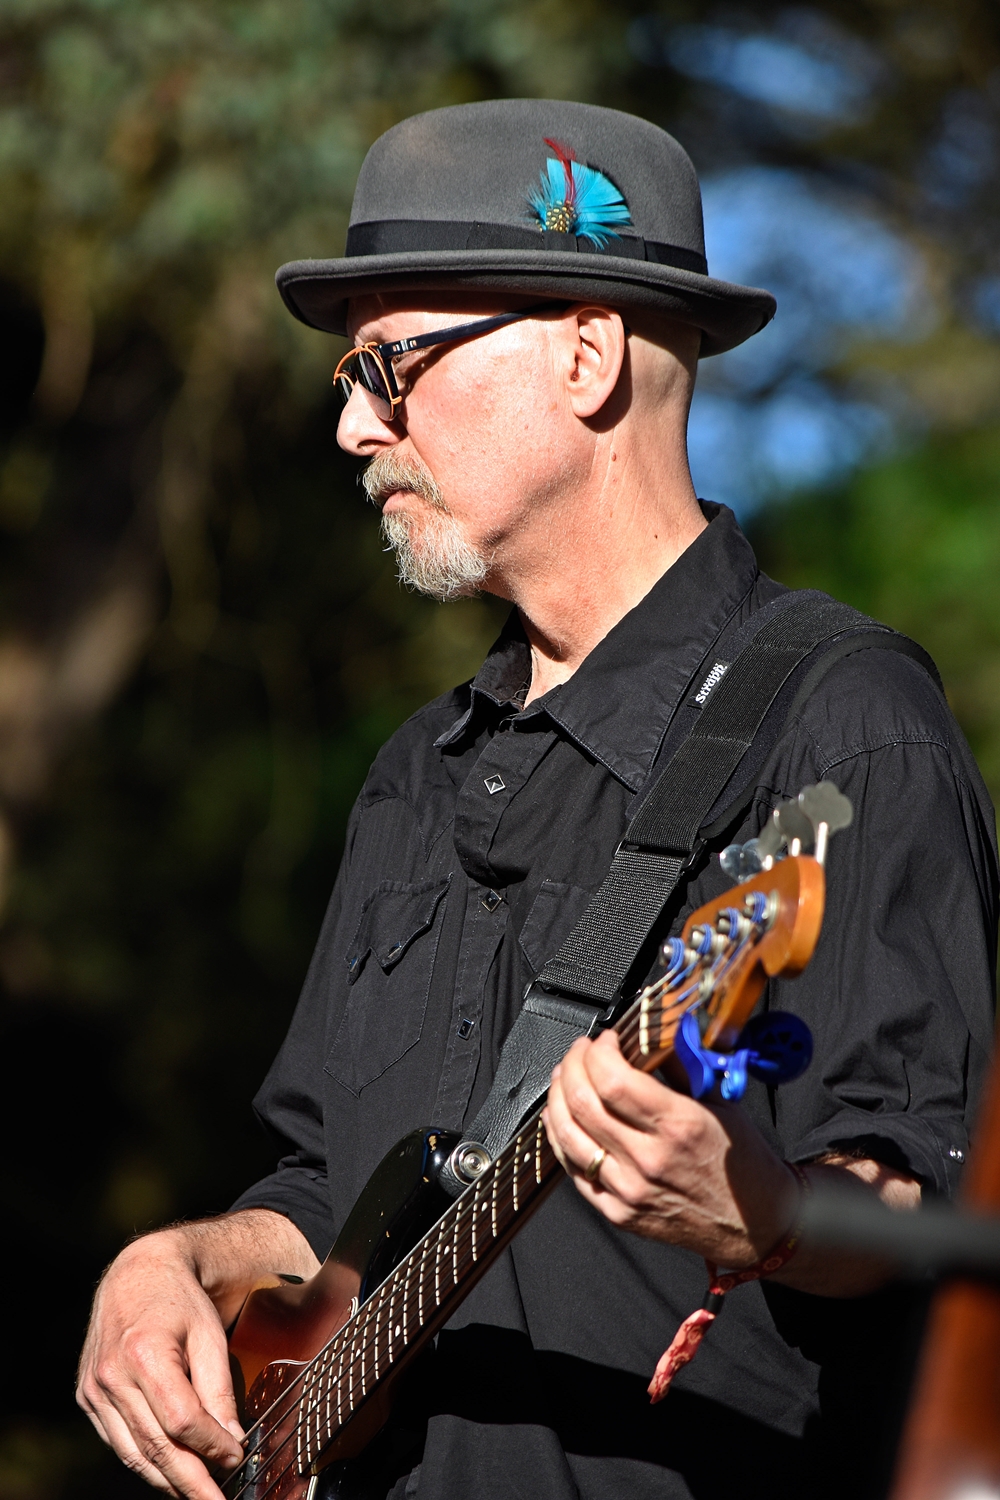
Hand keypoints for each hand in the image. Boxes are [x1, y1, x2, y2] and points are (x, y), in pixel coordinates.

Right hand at [77, 1231, 244, 1497]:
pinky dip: (145, 1461)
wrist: (137, 1275)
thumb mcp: (209, 1335)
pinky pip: (119, 1442)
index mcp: (146, 1354)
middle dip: (191, 1482)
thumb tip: (231, 1442)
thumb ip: (218, 1389)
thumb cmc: (178, 1301)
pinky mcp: (88, 1398)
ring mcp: (95, 1390)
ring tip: (197, 1494)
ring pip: (135, 1454)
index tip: (237, 1458)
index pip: (182, 1422)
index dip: (212, 1447)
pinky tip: (169, 1472)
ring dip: (167, 1480)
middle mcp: (113, 1376)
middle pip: (157, 1446)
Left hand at [543, 1029, 798, 1268]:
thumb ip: (682, 1064)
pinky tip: (563, 1118)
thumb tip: (654, 1031)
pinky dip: (560, 1137)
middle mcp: (649, 1159)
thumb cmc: (742, 1165)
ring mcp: (629, 1190)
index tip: (606, 1040)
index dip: (599, 1052)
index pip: (613, 1080)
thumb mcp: (722, 1101)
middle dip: (573, 1065)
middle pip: (582, 1102)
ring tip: (564, 1078)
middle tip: (581, 1051)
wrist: (755, 1224)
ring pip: (567, 1135)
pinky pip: (572, 1170)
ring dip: (557, 1098)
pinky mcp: (618, 1212)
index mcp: (678, 1126)